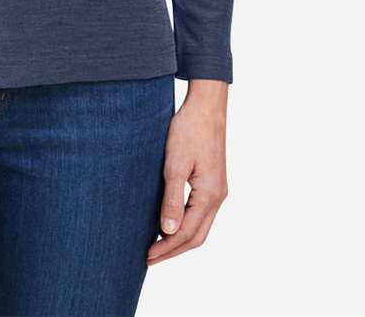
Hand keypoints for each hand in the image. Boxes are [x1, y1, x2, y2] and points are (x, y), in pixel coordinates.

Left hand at [146, 80, 228, 265]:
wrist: (205, 106)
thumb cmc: (188, 130)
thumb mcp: (175, 165)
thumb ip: (172, 199)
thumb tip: (168, 232)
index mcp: (210, 196)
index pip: (187, 234)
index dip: (167, 248)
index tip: (147, 256)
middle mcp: (218, 197)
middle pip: (197, 236)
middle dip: (174, 250)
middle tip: (149, 258)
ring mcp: (218, 190)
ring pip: (200, 226)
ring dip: (180, 240)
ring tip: (157, 245)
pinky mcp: (213, 182)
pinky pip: (201, 213)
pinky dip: (186, 224)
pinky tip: (170, 222)